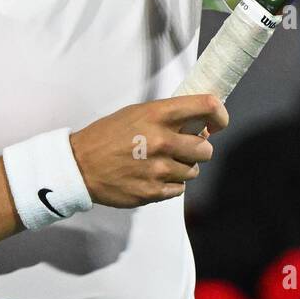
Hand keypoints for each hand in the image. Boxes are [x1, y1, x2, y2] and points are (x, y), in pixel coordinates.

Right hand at [69, 95, 228, 208]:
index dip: (219, 115)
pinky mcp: (153, 192)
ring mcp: (158, 169)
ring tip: (160, 163)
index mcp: (158, 115)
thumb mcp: (137, 114)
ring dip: (183, 168)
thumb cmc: (108, 136)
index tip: (218, 123)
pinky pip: (179, 189)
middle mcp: (162, 141)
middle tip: (182, 148)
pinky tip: (152, 176)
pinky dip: (170, 184)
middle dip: (198, 149)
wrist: (79, 165)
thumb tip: (201, 126)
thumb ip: (169, 118)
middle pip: (206, 149)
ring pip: (193, 171)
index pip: (206, 106)